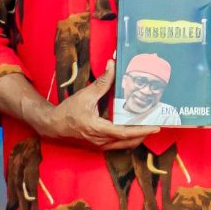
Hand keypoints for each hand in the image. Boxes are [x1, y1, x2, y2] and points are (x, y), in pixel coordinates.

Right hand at [33, 59, 157, 150]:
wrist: (53, 125)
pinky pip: (118, 144)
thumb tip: (112, 65)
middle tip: (157, 123)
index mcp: (98, 129)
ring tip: (149, 126)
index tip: (156, 127)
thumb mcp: (85, 95)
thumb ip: (102, 82)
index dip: (142, 130)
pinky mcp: (98, 145)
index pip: (125, 133)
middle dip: (144, 134)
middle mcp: (101, 140)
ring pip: (124, 145)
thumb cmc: (68, 111)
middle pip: (129, 141)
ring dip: (137, 137)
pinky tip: (134, 129)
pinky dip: (128, 138)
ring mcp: (100, 145)